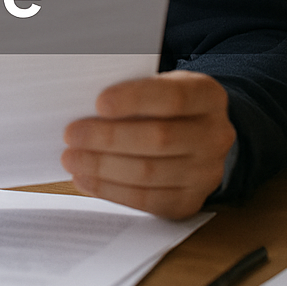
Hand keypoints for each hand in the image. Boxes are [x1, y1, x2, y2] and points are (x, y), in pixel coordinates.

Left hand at [61, 70, 235, 218]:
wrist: (195, 133)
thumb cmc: (163, 103)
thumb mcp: (157, 84)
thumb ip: (131, 89)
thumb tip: (83, 101)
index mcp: (208, 96)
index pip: (173, 97)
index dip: (134, 100)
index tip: (99, 102)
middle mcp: (215, 135)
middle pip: (159, 138)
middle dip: (109, 137)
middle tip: (71, 134)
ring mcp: (206, 173)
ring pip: (150, 173)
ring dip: (103, 167)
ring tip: (71, 158)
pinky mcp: (190, 201)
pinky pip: (149, 201)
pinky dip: (112, 191)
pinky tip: (86, 179)